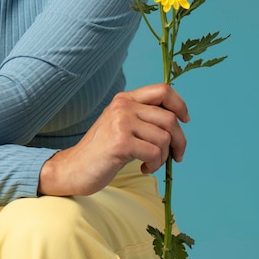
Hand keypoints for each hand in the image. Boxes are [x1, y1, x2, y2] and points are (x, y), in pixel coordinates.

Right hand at [38, 83, 189, 195]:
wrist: (73, 168)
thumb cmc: (102, 151)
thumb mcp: (122, 125)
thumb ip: (143, 118)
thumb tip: (178, 121)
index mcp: (125, 98)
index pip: (163, 89)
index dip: (180, 105)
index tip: (185, 120)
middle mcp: (123, 105)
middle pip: (169, 118)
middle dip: (180, 140)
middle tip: (177, 156)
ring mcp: (121, 122)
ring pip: (164, 137)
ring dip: (164, 157)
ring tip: (151, 164)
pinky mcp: (120, 142)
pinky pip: (155, 152)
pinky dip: (155, 165)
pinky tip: (144, 169)